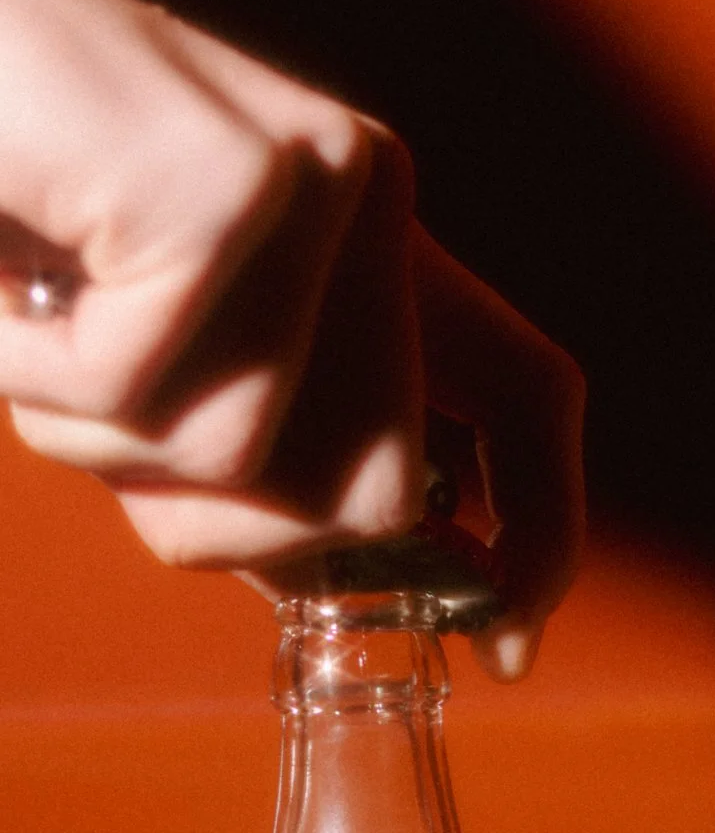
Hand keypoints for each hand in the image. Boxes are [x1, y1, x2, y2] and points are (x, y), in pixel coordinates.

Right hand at [0, 0, 583, 678]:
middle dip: (220, 521)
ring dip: (100, 444)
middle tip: (107, 413)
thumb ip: (274, 455)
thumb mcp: (167, 355)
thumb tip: (358, 578)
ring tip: (44, 324)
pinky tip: (13, 292)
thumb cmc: (17, 211)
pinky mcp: (225, 179)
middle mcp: (369, 195)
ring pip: (244, 465)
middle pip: (376, 494)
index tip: (506, 653)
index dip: (543, 540)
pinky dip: (36, 379)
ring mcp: (310, 180)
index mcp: (373, 238)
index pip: (532, 399)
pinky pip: (140, 402)